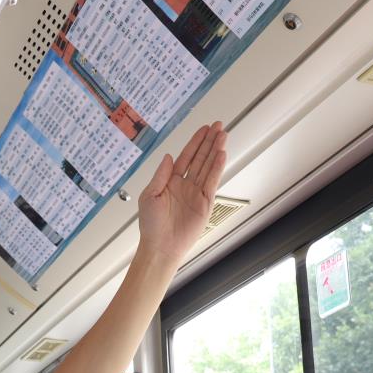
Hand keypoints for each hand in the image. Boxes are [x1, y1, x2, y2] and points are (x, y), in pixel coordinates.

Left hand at [136, 121, 227, 266]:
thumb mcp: (149, 195)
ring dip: (216, 151)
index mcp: (171, 181)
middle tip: (218, 126)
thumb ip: (161, 175)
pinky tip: (221, 155)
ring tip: (223, 136)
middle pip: (200, 158)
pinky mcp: (204, 203)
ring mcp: (196, 194)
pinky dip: (217, 168)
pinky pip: (212, 182)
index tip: (204, 130)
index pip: (186, 157)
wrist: (160, 246)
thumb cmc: (151, 226)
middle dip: (209, 142)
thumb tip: (168, 157)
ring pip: (208, 167)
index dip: (195, 143)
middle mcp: (185, 185)